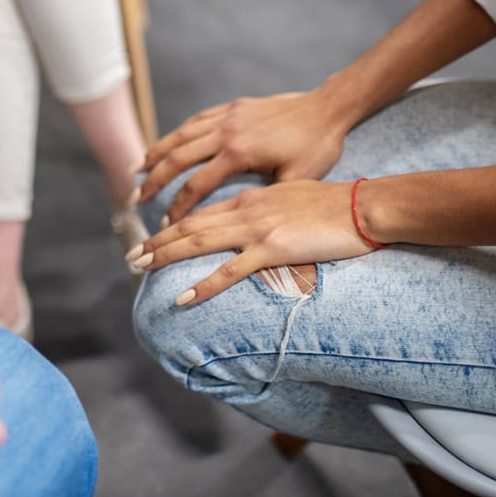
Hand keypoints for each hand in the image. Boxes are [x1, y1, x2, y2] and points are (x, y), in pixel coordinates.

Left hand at [129, 180, 377, 304]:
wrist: (364, 206)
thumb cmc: (335, 205)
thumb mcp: (290, 198)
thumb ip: (265, 208)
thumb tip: (251, 225)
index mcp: (248, 199)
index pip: (200, 213)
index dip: (172, 227)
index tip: (152, 239)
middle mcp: (245, 210)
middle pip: (189, 226)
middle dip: (156, 242)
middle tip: (131, 256)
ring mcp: (257, 229)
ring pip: (199, 242)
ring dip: (166, 256)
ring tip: (140, 269)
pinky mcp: (273, 249)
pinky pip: (231, 271)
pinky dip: (204, 285)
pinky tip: (184, 298)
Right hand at [139, 90, 352, 221]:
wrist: (329, 109)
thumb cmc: (318, 147)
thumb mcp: (296, 180)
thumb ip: (266, 199)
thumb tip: (245, 224)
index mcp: (239, 153)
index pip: (196, 185)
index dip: (177, 207)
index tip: (165, 224)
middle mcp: (226, 132)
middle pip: (177, 158)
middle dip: (153, 180)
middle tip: (134, 198)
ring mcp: (227, 116)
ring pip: (180, 135)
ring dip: (156, 153)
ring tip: (137, 170)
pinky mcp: (233, 107)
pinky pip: (195, 121)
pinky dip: (176, 134)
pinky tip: (166, 144)